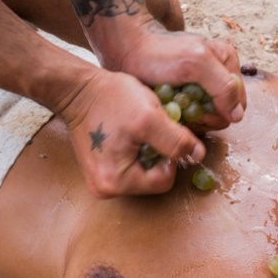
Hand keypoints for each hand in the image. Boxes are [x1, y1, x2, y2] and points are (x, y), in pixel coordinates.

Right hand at [58, 66, 205, 197]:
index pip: (165, 180)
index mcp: (116, 183)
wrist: (78, 89)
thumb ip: (177, 140)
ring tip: (139, 128)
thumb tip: (198, 156)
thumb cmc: (110, 99)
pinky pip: (130, 165)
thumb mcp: (149, 117)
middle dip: (158, 154)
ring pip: (143, 172)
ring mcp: (100, 180)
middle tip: (151, 128)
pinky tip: (131, 132)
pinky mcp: (99, 169)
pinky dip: (136, 150)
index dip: (171, 156)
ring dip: (148, 151)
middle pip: (153, 179)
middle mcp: (105, 189)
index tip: (163, 132)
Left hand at [114, 24, 246, 130]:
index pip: (238, 104)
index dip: (220, 114)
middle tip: (181, 110)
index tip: (196, 111)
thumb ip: (223, 86)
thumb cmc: (159, 53)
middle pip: (223, 114)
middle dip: (204, 117)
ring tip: (173, 107)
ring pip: (207, 117)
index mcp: (228, 62)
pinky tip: (168, 109)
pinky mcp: (186, 93)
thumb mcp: (196, 64)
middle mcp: (218, 73)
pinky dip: (181, 117)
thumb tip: (238, 115)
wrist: (128, 48)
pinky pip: (192, 115)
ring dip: (192, 118)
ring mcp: (202, 85)